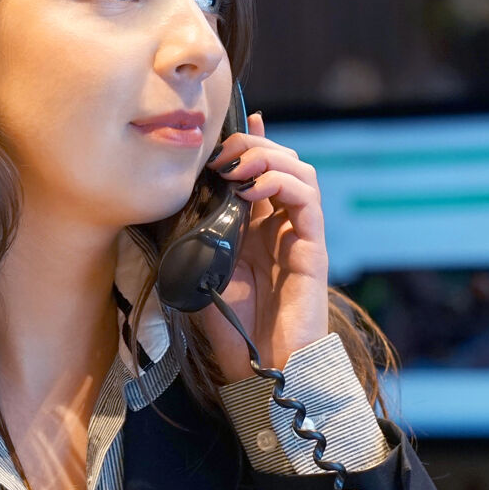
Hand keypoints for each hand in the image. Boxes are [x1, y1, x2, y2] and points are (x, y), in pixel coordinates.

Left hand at [198, 112, 330, 380]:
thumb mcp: (200, 268)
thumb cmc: (230, 327)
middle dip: (249, 144)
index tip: (227, 123)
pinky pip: (307, 198)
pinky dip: (282, 182)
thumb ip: (196, 232)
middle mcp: (279, 223)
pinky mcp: (312, 246)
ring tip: (237, 167)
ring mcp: (298, 233)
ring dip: (267, 157)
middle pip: (279, 160)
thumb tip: (176, 197)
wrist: (260, 366)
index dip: (247, 139)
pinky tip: (253, 188)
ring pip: (298, 170)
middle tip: (219, 154)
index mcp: (254, 225)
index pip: (257, 168)